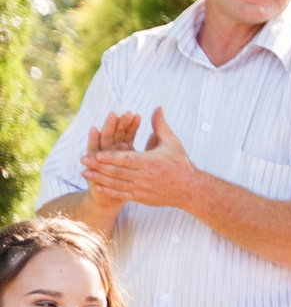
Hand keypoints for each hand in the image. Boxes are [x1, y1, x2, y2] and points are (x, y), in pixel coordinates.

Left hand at [80, 108, 204, 210]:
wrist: (191, 190)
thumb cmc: (181, 164)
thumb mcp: (172, 143)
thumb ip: (161, 126)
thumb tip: (157, 108)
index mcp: (150, 162)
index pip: (125, 159)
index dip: (109, 157)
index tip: (95, 153)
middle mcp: (145, 177)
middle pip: (117, 172)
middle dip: (98, 166)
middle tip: (83, 160)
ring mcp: (144, 189)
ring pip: (118, 183)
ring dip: (100, 178)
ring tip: (85, 173)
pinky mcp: (144, 198)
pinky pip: (124, 194)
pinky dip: (111, 191)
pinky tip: (99, 186)